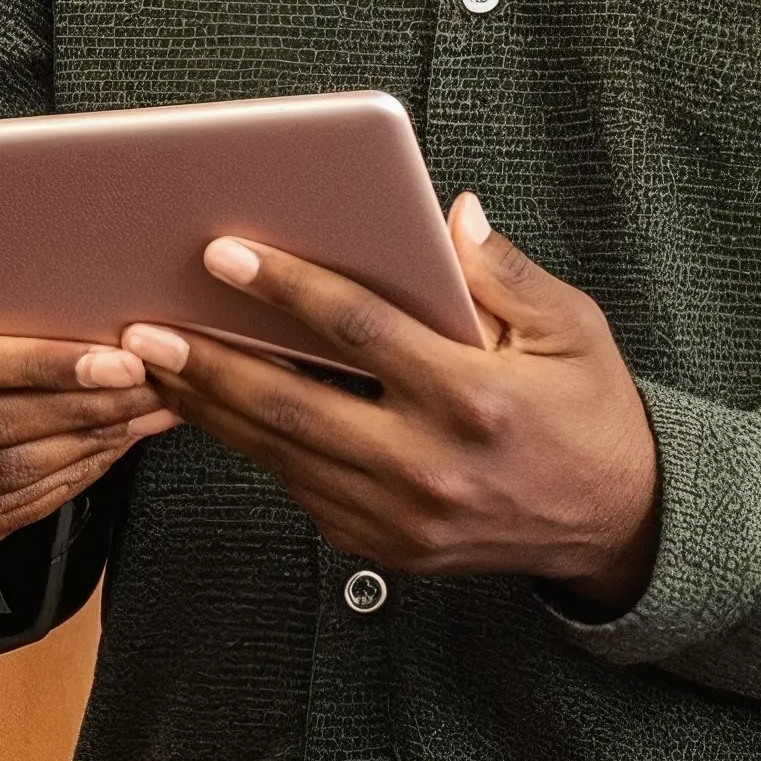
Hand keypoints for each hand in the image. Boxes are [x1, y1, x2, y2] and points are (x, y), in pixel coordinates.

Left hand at [117, 196, 659, 609]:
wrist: (615, 526)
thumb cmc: (589, 412)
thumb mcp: (571, 329)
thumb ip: (502, 274)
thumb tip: (450, 214)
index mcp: (474, 397)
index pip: (359, 330)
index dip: (286, 288)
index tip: (224, 252)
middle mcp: (429, 463)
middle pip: (293, 404)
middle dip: (210, 362)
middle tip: (144, 326)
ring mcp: (401, 516)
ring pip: (282, 454)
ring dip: (211, 408)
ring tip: (154, 364)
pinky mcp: (384, 546)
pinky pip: (301, 489)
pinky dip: (253, 448)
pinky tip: (213, 410)